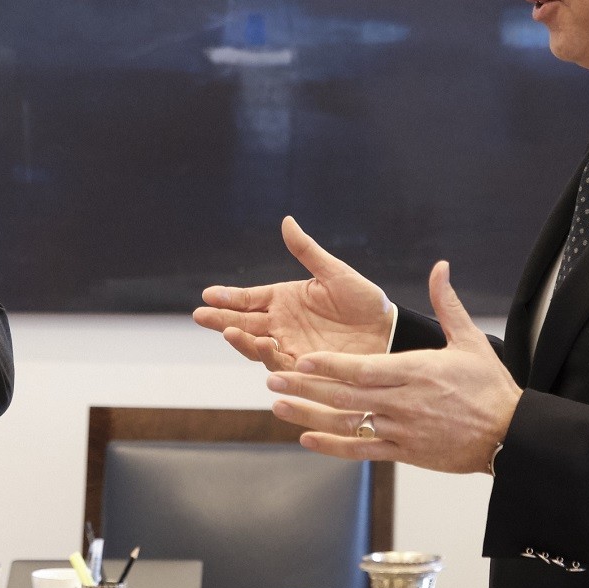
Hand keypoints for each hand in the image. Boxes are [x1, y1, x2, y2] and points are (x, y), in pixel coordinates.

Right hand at [193, 216, 395, 369]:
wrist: (388, 332)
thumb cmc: (364, 300)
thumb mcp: (335, 273)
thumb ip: (307, 251)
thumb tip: (287, 221)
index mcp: (285, 298)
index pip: (248, 298)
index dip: (228, 297)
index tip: (207, 294)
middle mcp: (282, 323)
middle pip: (244, 322)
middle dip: (220, 319)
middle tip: (200, 315)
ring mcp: (290, 345)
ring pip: (256, 344)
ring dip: (241, 339)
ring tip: (229, 331)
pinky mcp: (303, 365)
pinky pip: (280, 363)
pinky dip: (267, 356)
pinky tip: (260, 346)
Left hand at [264, 260, 520, 473]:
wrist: (512, 435)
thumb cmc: (490, 387)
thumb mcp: (470, 340)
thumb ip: (447, 304)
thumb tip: (440, 266)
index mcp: (415, 371)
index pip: (362, 368)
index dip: (329, 365)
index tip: (301, 359)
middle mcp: (403, 401)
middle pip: (345, 394)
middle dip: (306, 387)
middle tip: (273, 379)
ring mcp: (402, 429)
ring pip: (348, 423)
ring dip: (310, 415)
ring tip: (278, 405)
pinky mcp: (405, 452)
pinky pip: (362, 449)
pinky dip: (333, 446)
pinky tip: (307, 438)